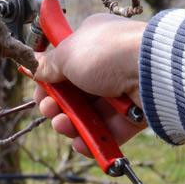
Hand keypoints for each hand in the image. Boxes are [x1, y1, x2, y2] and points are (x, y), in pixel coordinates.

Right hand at [33, 14, 147, 156]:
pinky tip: (81, 143)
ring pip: (91, 113)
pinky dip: (95, 139)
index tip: (39, 90)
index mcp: (92, 40)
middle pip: (75, 91)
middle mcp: (108, 63)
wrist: (152, 70)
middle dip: (57, 105)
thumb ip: (48, 65)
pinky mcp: (136, 112)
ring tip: (64, 126)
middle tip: (49, 110)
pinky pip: (111, 130)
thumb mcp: (68, 54)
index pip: (65, 62)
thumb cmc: (108, 53)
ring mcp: (123, 88)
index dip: (49, 79)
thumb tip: (32, 66)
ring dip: (72, 123)